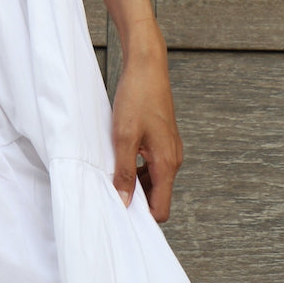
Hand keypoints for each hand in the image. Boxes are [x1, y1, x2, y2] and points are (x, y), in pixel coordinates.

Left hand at [111, 33, 182, 222]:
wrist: (147, 66)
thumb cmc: (137, 97)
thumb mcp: (123, 136)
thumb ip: (124, 171)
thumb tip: (124, 201)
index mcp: (167, 163)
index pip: (161, 209)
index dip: (142, 217)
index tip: (119, 214)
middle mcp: (173, 159)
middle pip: (157, 196)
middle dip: (136, 200)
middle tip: (110, 194)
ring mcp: (169, 148)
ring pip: (154, 179)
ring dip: (135, 182)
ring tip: (111, 174)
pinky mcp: (163, 139)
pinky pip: (152, 164)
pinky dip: (137, 167)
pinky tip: (119, 157)